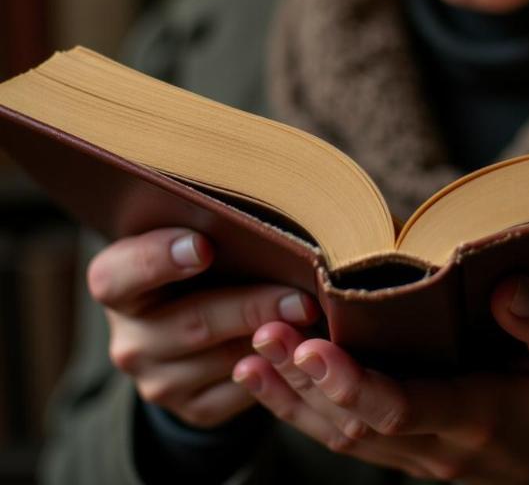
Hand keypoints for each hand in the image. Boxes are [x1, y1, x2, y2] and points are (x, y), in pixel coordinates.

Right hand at [87, 227, 318, 427]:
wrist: (190, 322)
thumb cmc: (197, 261)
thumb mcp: (188, 237)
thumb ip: (208, 229)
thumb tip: (266, 222)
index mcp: (114, 283)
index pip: (120, 275)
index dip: (160, 260)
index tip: (204, 246)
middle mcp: (129, 339)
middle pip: (194, 323)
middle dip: (253, 308)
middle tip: (299, 298)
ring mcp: (158, 380)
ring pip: (226, 359)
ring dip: (273, 339)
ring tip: (312, 318)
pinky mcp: (194, 408)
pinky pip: (242, 390)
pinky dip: (276, 367)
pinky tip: (302, 346)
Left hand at [233, 276, 528, 483]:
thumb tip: (509, 288)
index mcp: (476, 416)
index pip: (404, 407)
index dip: (355, 382)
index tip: (313, 347)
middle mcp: (433, 445)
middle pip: (355, 421)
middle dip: (304, 380)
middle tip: (265, 332)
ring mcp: (410, 456)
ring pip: (338, 434)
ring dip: (289, 394)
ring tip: (251, 351)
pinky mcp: (396, 450)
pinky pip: (338, 438)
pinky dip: (294, 410)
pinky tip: (260, 378)